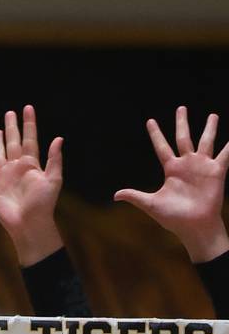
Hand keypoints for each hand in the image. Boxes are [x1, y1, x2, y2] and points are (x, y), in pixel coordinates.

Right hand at [0, 105, 64, 265]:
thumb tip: (58, 138)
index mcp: (31, 165)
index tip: (27, 108)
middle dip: (12, 128)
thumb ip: (54, 160)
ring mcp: (4, 180)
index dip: (29, 124)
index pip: (29, 139)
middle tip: (10, 112)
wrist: (30, 224)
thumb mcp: (53, 180)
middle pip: (12, 143)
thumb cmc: (44, 204)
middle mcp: (16, 169)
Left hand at [115, 106, 228, 262]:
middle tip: (181, 108)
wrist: (194, 226)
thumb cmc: (173, 217)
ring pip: (206, 141)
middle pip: (183, 138)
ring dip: (209, 128)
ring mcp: (202, 166)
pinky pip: (226, 154)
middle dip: (182, 123)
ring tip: (213, 115)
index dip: (156, 134)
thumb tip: (115, 195)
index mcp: (171, 169)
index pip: (161, 147)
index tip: (150, 121)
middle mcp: (187, 164)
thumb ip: (135, 196)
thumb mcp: (151, 204)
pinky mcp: (217, 171)